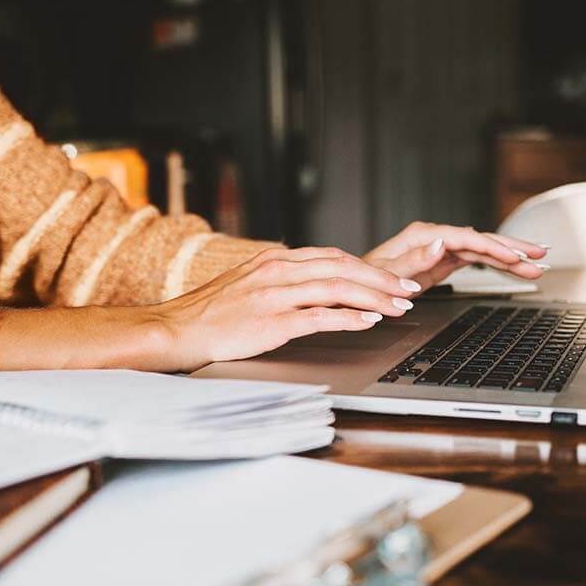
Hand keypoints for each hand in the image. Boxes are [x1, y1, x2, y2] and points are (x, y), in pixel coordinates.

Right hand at [149, 246, 421, 370]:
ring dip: (374, 297)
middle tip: (409, 291)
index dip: (368, 267)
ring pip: (337, 288)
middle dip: (382, 280)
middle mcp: (278, 270)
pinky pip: (319, 316)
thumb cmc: (211, 314)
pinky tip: (369, 321)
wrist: (176, 329)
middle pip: (343, 267)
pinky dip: (349, 317)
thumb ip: (282, 281)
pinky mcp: (271, 321)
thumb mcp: (250, 284)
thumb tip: (317, 287)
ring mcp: (275, 295)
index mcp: (275, 260)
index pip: (333, 256)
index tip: (393, 279)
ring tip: (399, 307)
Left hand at [364, 221, 549, 290]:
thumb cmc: (367, 281)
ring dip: (510, 257)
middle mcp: (434, 238)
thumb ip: (414, 260)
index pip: (467, 239)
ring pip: (482, 249)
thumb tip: (440, 244)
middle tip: (540, 255)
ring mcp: (440, 249)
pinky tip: (514, 268)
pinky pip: (475, 260)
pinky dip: (495, 264)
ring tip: (537, 265)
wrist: (357, 287)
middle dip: (512, 247)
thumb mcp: (387, 274)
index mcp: (423, 236)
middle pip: (481, 240)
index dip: (493, 247)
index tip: (515, 256)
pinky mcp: (442, 261)